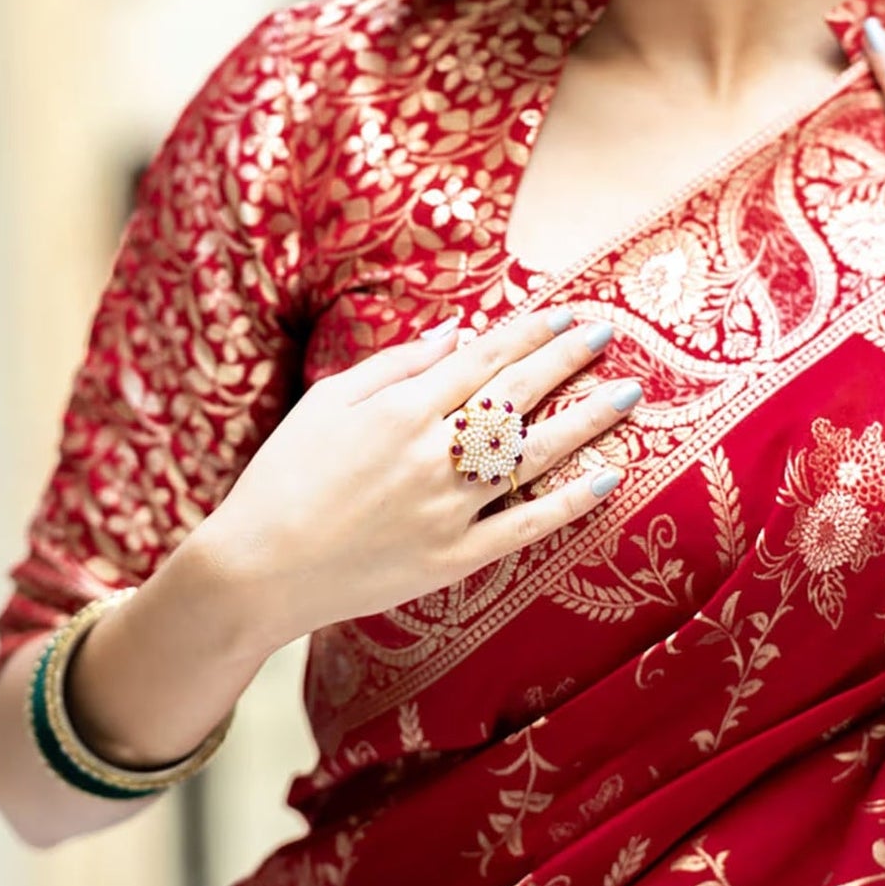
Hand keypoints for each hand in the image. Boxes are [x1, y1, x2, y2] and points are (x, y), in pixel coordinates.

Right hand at [189, 307, 639, 647]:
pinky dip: (568, 503)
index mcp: (400, 409)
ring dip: (586, 421)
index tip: (566, 315)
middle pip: (516, 396)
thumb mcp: (327, 403)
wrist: (255, 570)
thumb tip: (456, 334)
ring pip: (532, 456)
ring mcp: (446, 508)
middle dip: (567, 360)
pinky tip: (607, 478)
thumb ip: (395, 366)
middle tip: (610, 335)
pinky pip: (524, 527)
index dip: (528, 333)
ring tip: (629, 396)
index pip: (482, 359)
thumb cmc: (282, 479)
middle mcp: (431, 453)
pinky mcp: (451, 559)